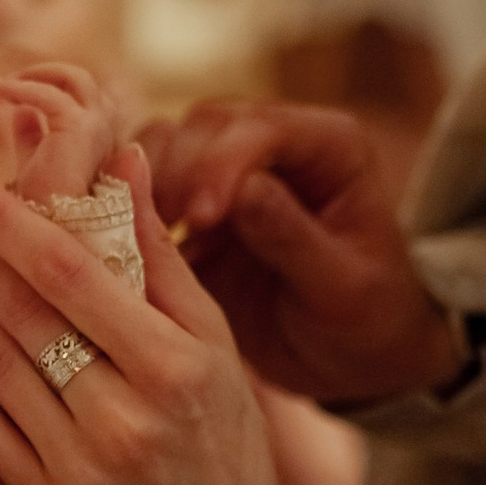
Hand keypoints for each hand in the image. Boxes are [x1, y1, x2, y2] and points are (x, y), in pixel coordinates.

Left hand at [5, 58, 118, 203]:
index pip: (77, 104)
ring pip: (79, 81)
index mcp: (94, 148)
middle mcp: (103, 139)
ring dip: (39, 74)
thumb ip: (31, 142)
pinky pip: (53, 96)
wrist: (38, 237)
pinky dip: (22, 88)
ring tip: (1, 85)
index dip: (42, 93)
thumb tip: (22, 113)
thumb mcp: (31, 169)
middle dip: (48, 76)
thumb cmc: (35, 213)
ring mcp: (98, 133)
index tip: (5, 91)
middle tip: (6, 84)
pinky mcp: (82, 131)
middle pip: (85, 87)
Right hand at [147, 103, 456, 406]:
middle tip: (155, 229)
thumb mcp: (343, 286)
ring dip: (141, 187)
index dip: (223, 164)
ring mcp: (230, 171)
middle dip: (175, 173)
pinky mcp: (195, 208)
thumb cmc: (369, 320)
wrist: (357, 357)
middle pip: (204, 128)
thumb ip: (293, 236)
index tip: (201, 217)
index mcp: (330, 146)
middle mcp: (276, 144)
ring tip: (130, 240)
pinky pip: (146, 191)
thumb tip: (242, 190)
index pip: (263, 129)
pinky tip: (116, 250)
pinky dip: (125, 213)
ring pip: (166, 149)